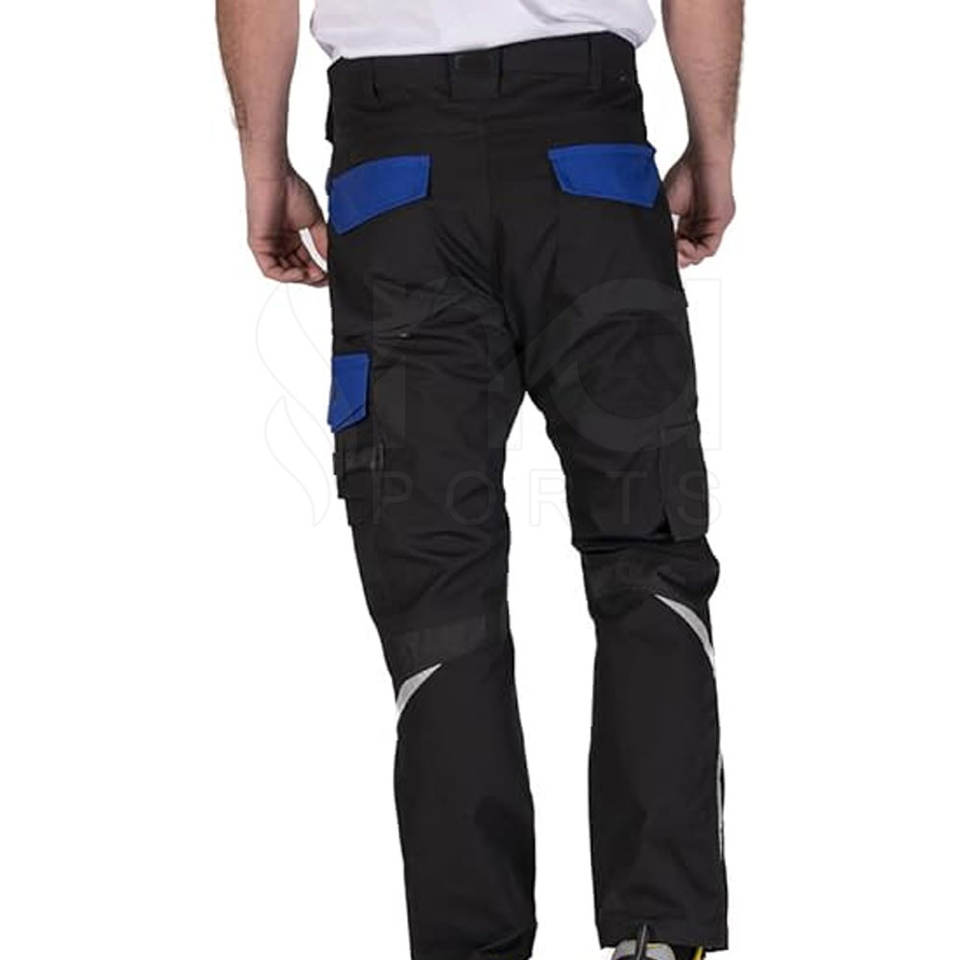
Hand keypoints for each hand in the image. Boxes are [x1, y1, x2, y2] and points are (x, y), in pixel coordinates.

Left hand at [245, 166, 328, 284]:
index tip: (330, 275)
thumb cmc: (291, 189)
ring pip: (283, 273)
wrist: (276, 176)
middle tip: (324, 277)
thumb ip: (322, 243)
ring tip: (315, 275)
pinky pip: (271, 270)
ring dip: (300, 278)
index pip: (304, 263)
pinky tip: (301, 273)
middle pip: (295, 271)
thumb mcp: (314, 222)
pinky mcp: (258, 246)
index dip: (317, 272)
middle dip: (310, 277)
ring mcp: (268, 245)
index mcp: (290, 238)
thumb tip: (331, 260)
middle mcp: (278, 244)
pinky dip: (287, 276)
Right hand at [663, 149, 735, 267]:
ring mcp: (712, 225)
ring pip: (701, 253)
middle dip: (678, 257)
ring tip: (675, 249)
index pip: (680, 246)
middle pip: (691, 252)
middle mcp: (702, 225)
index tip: (659, 250)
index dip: (671, 252)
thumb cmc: (687, 172)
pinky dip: (695, 252)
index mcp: (689, 222)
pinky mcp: (720, 222)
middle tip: (668, 253)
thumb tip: (653, 242)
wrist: (703, 156)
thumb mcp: (667, 205)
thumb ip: (664, 225)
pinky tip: (683, 246)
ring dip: (686, 256)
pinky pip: (710, 248)